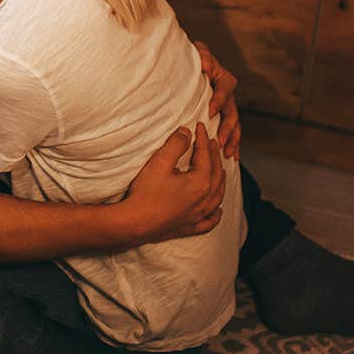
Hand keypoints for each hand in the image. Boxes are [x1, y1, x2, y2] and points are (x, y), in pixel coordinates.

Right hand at [120, 123, 225, 244]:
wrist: (134, 223)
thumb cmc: (145, 194)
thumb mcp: (160, 162)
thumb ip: (176, 144)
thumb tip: (186, 132)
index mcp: (200, 183)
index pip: (205, 155)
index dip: (202, 138)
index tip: (200, 126)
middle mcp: (205, 200)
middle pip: (216, 173)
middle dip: (214, 155)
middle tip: (210, 142)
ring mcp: (198, 215)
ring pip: (218, 195)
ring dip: (220, 179)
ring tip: (218, 168)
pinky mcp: (189, 227)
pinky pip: (210, 221)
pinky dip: (216, 213)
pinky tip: (218, 209)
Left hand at [194, 41, 240, 159]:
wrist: (186, 66)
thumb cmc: (190, 59)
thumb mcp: (196, 52)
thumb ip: (203, 54)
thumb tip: (206, 65)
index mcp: (222, 78)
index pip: (226, 88)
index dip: (219, 100)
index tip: (210, 112)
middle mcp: (226, 94)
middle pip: (232, 111)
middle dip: (228, 127)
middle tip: (220, 139)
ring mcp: (225, 107)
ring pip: (234, 125)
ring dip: (232, 139)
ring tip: (228, 153)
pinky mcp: (221, 117)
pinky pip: (231, 132)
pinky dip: (233, 144)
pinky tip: (232, 157)